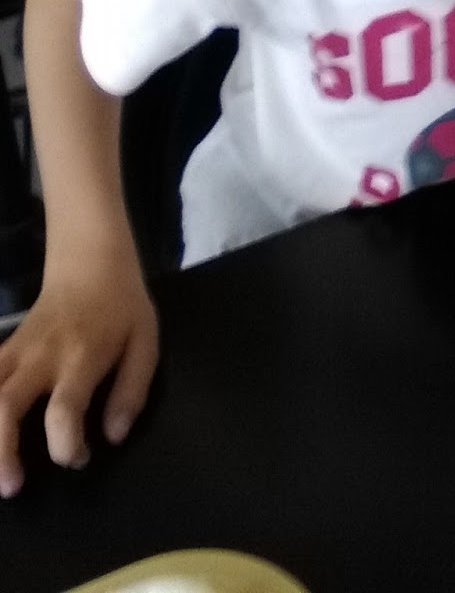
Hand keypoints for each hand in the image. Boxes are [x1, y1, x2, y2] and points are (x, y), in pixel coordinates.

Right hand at [0, 248, 157, 497]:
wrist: (90, 262)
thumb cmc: (122, 306)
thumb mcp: (145, 341)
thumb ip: (132, 390)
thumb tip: (114, 436)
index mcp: (82, 356)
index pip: (63, 409)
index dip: (66, 445)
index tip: (79, 458)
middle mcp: (41, 356)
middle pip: (7, 405)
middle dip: (2, 451)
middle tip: (11, 487)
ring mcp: (17, 350)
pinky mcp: (4, 347)